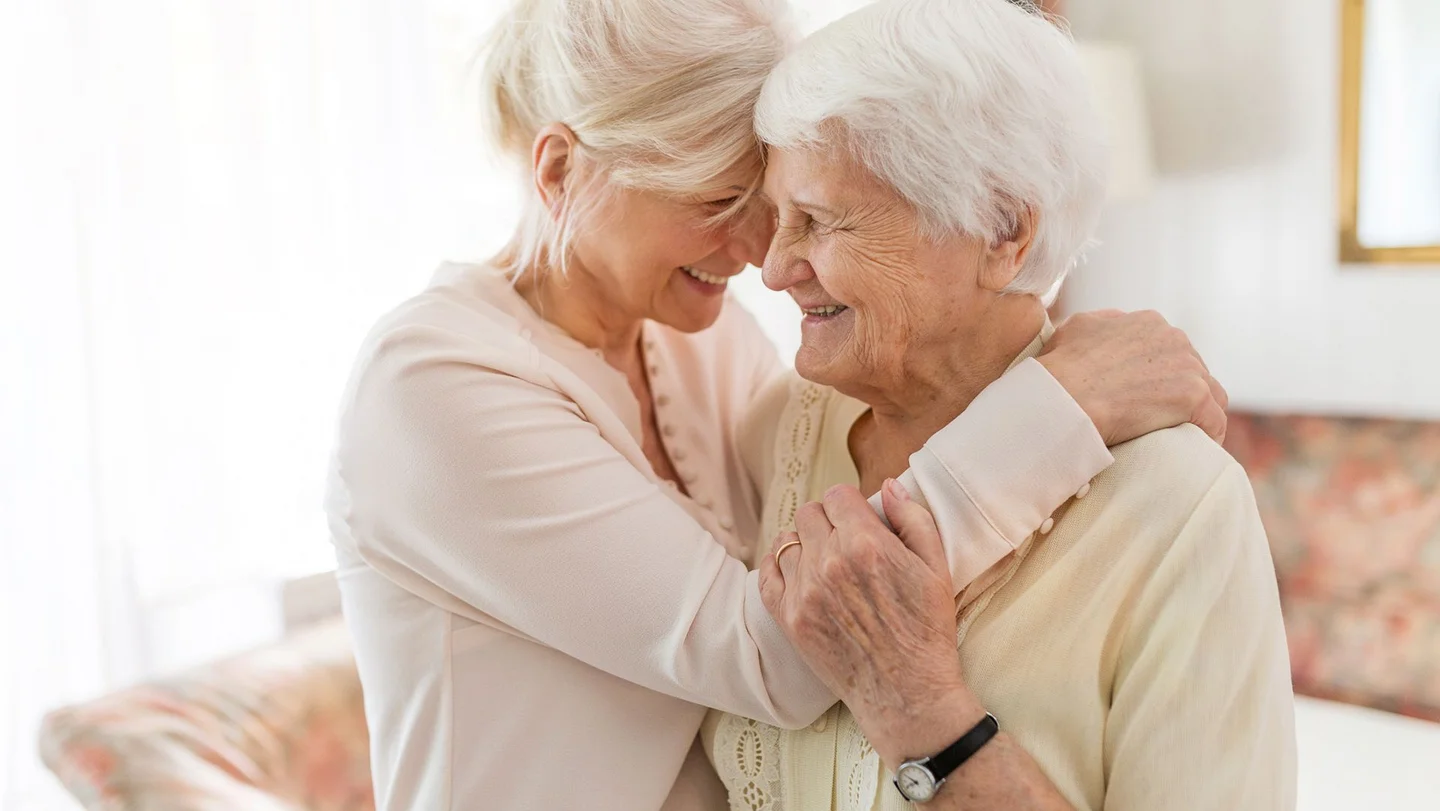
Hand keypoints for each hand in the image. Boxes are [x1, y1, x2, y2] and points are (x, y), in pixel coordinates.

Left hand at [758, 481, 984, 766]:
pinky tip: (797, 572)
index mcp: (866, 543)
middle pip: (809, 514)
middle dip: (828, 520)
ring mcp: (804, 591)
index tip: (859, 519)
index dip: (850, 504)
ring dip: (805, 543)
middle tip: (844, 540)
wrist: (905, 693)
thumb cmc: (927, 631)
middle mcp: (829, 562)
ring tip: (823, 559)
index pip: (837, 495)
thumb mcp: (936, 568)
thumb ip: (912, 519)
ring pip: (787, 540)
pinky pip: (767, 573)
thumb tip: (887, 485)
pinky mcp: (789, 618)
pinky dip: (778, 566)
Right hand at [1038, 310, 1228, 444]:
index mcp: (1148, 322)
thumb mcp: (1076, 328)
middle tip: (1162, 420)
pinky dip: (1207, 436)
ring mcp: (1187, 365)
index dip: (1162, 375)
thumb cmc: (1059, 369)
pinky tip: (1196, 450)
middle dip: (1180, 393)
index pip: (1171, 350)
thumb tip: (1109, 329)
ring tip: (1182, 437)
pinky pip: (1215, 421)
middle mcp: (1173, 337)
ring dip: (1198, 414)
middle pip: (1193, 370)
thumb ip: (1102, 325)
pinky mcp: (1194, 395)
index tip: (1149, 395)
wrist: (1063, 397)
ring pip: (1211, 394)